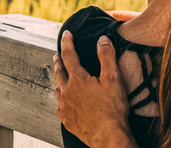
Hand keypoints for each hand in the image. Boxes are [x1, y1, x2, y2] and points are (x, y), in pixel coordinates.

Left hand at [53, 31, 135, 147]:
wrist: (108, 137)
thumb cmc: (112, 109)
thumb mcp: (113, 79)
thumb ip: (107, 57)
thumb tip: (102, 40)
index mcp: (77, 79)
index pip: (69, 55)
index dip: (67, 42)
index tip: (66, 34)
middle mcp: (67, 92)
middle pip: (59, 72)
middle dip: (58, 61)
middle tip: (57, 55)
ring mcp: (65, 107)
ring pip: (57, 90)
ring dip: (59, 81)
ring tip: (61, 77)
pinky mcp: (67, 121)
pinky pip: (60, 107)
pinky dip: (61, 100)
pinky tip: (65, 102)